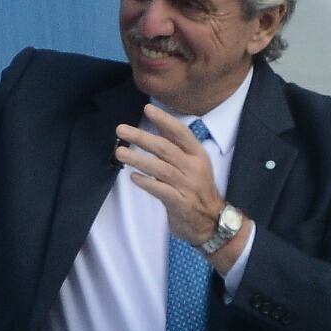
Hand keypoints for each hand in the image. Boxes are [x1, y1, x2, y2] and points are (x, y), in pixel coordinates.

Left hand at [114, 105, 231, 249]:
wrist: (211, 221)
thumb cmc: (196, 189)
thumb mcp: (192, 165)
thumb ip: (175, 149)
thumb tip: (152, 128)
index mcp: (198, 155)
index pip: (181, 133)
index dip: (164, 120)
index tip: (147, 108)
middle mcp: (193, 167)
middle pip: (165, 148)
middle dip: (142, 137)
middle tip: (121, 129)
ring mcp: (187, 185)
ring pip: (160, 168)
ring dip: (138, 159)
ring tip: (120, 153)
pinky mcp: (180, 202)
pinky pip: (161, 190)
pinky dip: (146, 182)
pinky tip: (133, 177)